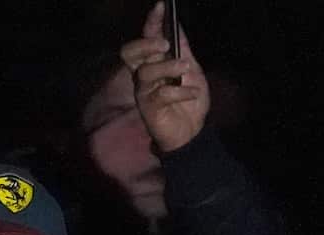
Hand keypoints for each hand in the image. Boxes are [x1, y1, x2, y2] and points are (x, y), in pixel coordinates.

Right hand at [120, 2, 209, 152]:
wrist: (193, 134)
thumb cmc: (189, 102)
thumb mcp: (193, 72)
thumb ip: (184, 51)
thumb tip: (178, 27)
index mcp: (153, 63)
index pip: (146, 38)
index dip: (152, 21)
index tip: (161, 6)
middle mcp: (143, 76)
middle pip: (130, 53)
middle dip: (146, 43)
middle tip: (165, 44)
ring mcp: (144, 93)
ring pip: (146, 72)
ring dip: (169, 67)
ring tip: (186, 69)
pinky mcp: (149, 110)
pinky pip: (162, 94)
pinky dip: (181, 91)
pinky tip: (193, 93)